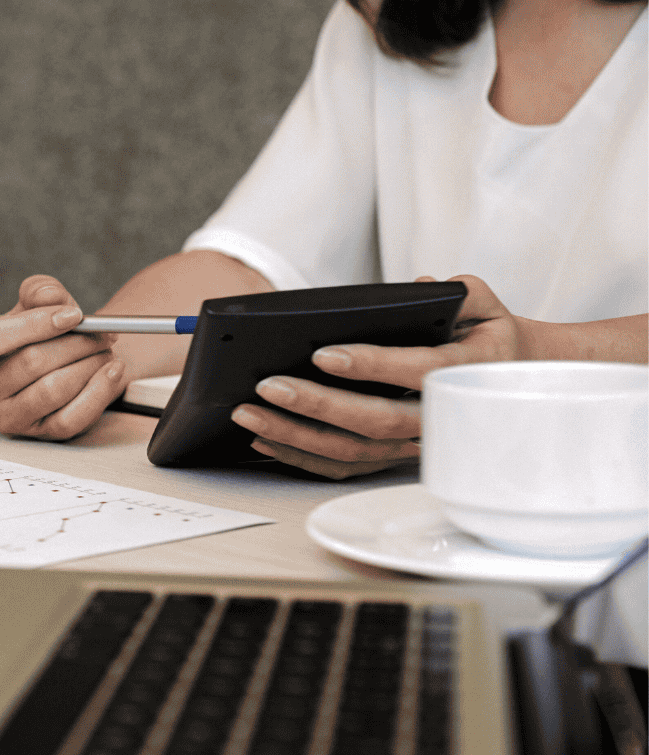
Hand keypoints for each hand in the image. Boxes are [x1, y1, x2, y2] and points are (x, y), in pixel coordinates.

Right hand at [0, 275, 124, 438]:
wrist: (59, 362)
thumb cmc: (41, 332)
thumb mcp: (36, 302)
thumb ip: (39, 291)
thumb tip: (49, 296)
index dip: (34, 324)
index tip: (73, 315)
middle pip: (29, 362)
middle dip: (75, 343)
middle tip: (101, 332)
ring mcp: (6, 417)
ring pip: (53, 389)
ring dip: (89, 364)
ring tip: (104, 349)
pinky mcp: (37, 434)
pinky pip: (72, 416)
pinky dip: (99, 390)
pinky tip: (112, 371)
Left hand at [231, 274, 522, 478]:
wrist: (506, 381)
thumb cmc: (484, 338)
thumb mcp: (486, 306)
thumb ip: (465, 292)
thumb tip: (426, 288)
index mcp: (462, 375)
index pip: (417, 371)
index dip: (370, 364)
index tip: (322, 354)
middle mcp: (435, 418)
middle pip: (374, 420)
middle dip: (316, 405)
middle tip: (266, 385)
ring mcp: (411, 444)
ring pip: (352, 451)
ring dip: (295, 436)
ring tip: (249, 414)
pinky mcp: (390, 458)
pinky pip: (342, 466)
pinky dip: (300, 457)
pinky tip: (264, 439)